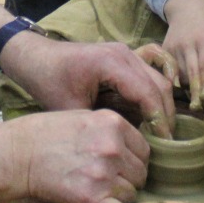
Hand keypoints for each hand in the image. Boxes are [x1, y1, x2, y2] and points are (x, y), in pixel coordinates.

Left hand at [2, 33, 175, 134]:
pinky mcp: (124, 59)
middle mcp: (125, 54)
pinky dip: (153, 96)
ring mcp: (127, 53)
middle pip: (160, 85)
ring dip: (162, 106)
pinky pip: (149, 76)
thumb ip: (97, 126)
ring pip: (159, 80)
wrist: (36, 58)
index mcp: (112, 62)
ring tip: (161, 135)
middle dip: (166, 115)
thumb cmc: (49, 81)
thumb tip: (122, 149)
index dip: (160, 120)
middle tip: (167, 144)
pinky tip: (150, 118)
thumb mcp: (70, 108)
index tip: (164, 144)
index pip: (148, 93)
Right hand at [7, 108, 149, 202]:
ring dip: (119, 196)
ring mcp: (103, 174)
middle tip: (106, 180)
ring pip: (131, 194)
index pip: (144, 150)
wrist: (17, 154)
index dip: (133, 160)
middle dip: (128, 178)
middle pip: (140, 173)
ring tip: (97, 191)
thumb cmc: (46, 133)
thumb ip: (112, 131)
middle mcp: (113, 148)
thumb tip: (133, 150)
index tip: (121, 165)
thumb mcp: (84, 117)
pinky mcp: (91, 198)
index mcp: (113, 124)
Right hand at [160, 0, 203, 111]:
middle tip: (197, 107)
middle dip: (194, 91)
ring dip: (187, 86)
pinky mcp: (165, 49)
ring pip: (180, 72)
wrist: (186, 6)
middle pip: (191, 71)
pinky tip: (183, 86)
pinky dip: (177, 78)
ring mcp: (174, 46)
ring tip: (194, 97)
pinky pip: (171, 68)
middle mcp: (188, 44)